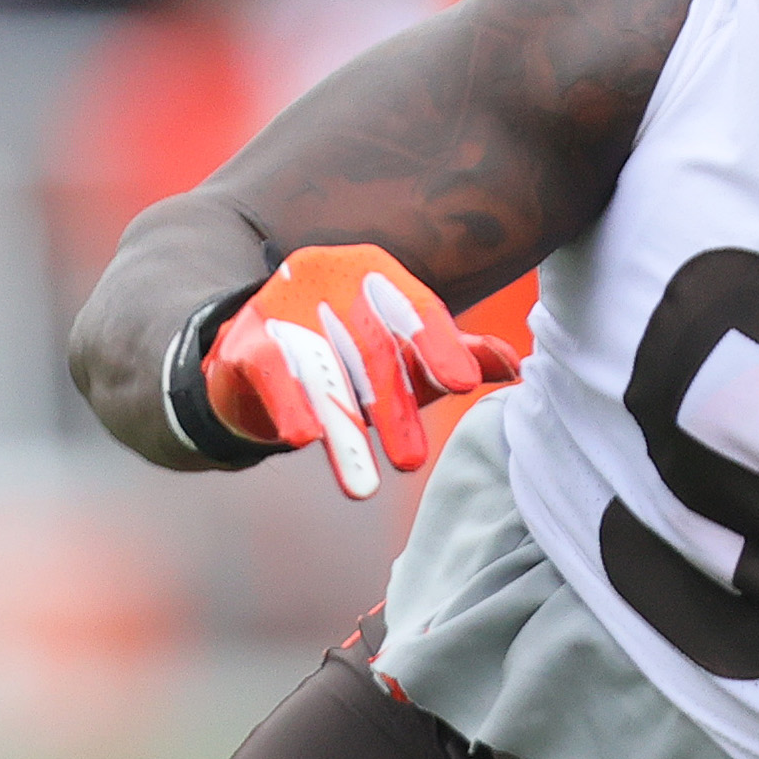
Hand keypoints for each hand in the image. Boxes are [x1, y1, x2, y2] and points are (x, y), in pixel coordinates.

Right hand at [203, 246, 516, 498]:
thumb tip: (513, 365)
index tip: (464, 384)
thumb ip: (456, 353)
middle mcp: (327, 279)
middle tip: (412, 462)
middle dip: (394, 409)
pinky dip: (290, 407)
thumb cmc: (350, 352)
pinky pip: (272, 375)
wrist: (258, 357)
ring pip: (323, 373)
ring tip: (363, 485)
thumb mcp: (404, 352)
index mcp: (374, 272)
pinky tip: (305, 439)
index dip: (440, 345)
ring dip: (344, 431)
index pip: (416, 307)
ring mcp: (281, 306)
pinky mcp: (245, 341)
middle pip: (371, 348)